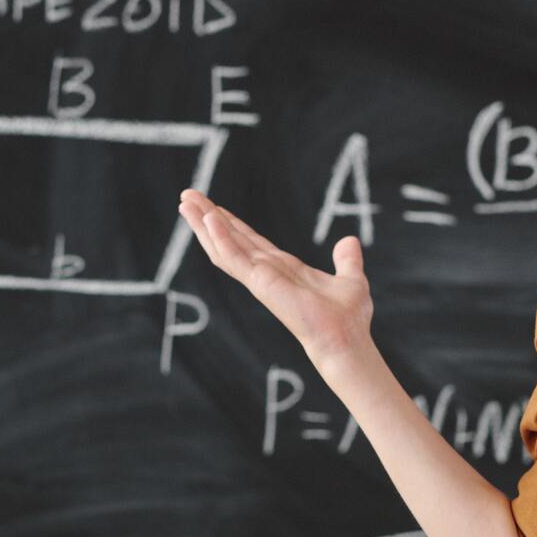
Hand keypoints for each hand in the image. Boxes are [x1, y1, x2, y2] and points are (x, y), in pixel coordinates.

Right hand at [176, 187, 373, 369]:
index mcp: (283, 269)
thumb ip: (346, 260)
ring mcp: (260, 278)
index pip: (250, 241)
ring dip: (204, 224)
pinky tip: (209, 220)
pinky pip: (234, 258)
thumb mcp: (351, 279)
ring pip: (224, 246)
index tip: (213, 207)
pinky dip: (220, 238)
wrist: (346, 340)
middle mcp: (266, 272)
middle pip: (230, 240)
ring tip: (185, 202)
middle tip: (187, 196)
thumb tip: (349, 240)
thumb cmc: (348, 319)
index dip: (231, 223)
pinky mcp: (260, 283)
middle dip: (208, 218)